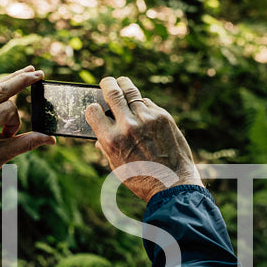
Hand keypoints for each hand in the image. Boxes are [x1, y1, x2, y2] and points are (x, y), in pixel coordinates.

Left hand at [0, 66, 55, 194]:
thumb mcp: (3, 156)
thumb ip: (27, 143)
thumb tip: (50, 139)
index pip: (8, 108)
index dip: (15, 122)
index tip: (9, 137)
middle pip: (0, 88)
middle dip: (20, 79)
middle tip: (37, 72)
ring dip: (9, 81)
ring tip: (27, 73)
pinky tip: (8, 85)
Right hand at [84, 76, 203, 202]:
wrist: (173, 184)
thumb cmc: (142, 179)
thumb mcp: (117, 166)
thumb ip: (106, 147)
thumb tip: (99, 135)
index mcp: (111, 140)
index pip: (93, 111)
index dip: (93, 108)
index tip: (96, 108)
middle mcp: (127, 126)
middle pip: (113, 92)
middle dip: (107, 84)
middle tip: (107, 82)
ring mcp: (147, 119)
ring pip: (131, 92)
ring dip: (124, 86)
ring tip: (121, 83)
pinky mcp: (163, 116)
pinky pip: (148, 103)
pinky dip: (143, 105)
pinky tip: (142, 111)